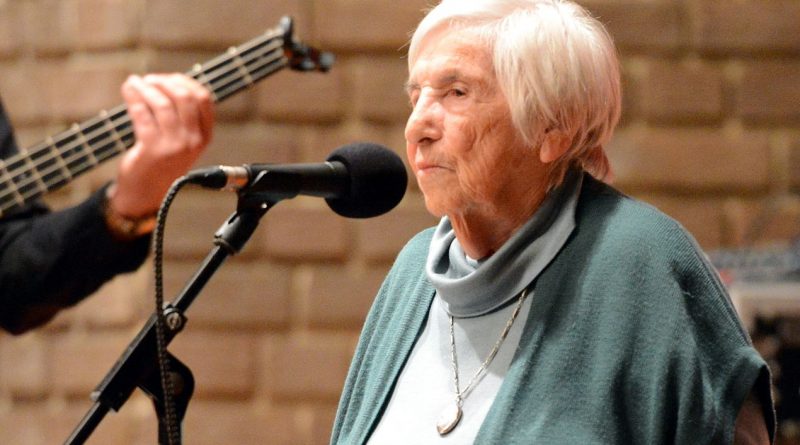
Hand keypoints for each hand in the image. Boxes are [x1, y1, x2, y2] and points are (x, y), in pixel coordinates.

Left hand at [108, 73, 214, 217]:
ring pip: (162, 104)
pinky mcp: (152, 149)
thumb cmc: (162, 162)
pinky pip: (142, 114)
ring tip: (135, 83)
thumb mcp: (183, 141)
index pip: (204, 99)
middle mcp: (193, 141)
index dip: (186, 82)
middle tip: (150, 81)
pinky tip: (128, 91)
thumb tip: (169, 81)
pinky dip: (133, 97)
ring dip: (147, 88)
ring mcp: (174, 146)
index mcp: (204, 136)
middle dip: (165, 82)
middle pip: (185, 97)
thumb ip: (183, 117)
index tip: (169, 78)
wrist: (147, 194)